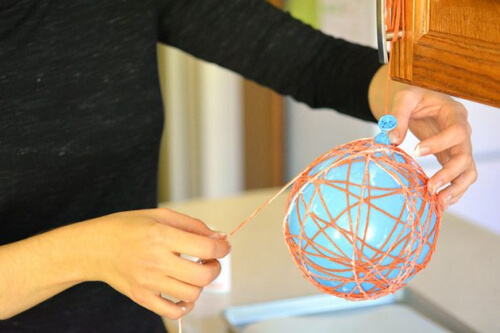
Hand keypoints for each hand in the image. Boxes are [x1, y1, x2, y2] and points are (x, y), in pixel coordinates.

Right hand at [83, 208, 229, 318]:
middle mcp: (156, 261)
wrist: (93, 247)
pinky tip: (184, 292)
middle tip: (211, 261)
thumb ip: (192, 225)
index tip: (224, 246)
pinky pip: (172, 311)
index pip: (206, 247)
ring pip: (191, 293)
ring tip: (194, 272)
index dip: (223, 248)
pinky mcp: (141, 297)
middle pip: (203, 275)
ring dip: (201, 284)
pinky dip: (185, 305)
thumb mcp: (160, 215)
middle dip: (216, 268)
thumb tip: (218, 237)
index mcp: (161, 236)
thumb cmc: (126, 227)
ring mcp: (148, 282)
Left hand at [389, 86, 477, 209]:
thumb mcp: (404, 97)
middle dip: (449, 174)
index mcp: (455, 113)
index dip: (439, 143)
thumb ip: (398, 116)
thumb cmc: (414, 95)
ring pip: (468, 171)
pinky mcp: (450, 158)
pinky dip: (452, 191)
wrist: (419, 101)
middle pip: (466, 156)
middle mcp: (463, 132)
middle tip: (429, 187)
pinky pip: (460, 177)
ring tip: (438, 202)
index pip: (457, 131)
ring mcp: (458, 147)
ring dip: (455, 189)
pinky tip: (438, 201)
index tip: (416, 151)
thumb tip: (392, 140)